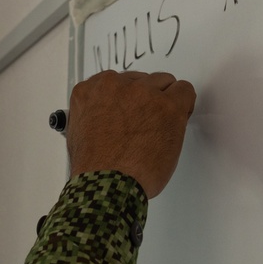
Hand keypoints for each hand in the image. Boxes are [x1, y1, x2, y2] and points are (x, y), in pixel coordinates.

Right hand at [67, 70, 196, 198]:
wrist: (107, 183)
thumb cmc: (94, 167)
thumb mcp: (78, 134)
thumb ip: (94, 115)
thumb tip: (108, 116)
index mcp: (89, 92)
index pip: (114, 81)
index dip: (125, 99)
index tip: (129, 111)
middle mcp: (114, 86)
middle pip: (140, 80)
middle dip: (144, 99)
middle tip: (145, 123)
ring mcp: (142, 93)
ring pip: (164, 83)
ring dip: (164, 101)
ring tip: (159, 125)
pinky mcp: (168, 105)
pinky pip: (185, 90)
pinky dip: (184, 104)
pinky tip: (175, 120)